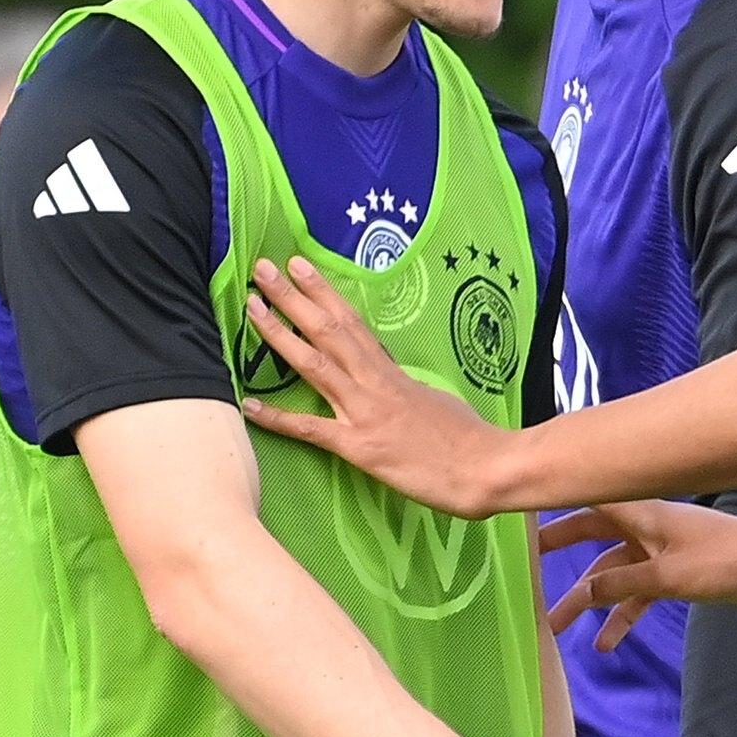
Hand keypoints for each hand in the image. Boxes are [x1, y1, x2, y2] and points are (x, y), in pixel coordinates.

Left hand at [237, 257, 511, 516]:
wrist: (487, 469)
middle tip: (263, 268)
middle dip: (292, 297)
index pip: (351, 322)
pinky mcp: (360, 447)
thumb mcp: (436, 399)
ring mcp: (365, 412)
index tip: (298, 267)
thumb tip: (393, 382)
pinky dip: (278, 417)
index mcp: (392, 372)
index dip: (322, 293)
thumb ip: (406, 388)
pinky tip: (249, 405)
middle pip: (327, 330)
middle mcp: (374, 383)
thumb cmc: (470, 439)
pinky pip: (311, 429)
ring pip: (314, 363)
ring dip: (279, 334)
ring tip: (252, 306)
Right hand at [541, 502, 736, 649]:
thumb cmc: (727, 561)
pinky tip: (607, 643)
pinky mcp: (678, 572)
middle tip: (524, 568)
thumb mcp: (667, 577)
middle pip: (593, 537)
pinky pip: (639, 592)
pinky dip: (623, 614)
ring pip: (614, 572)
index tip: (524, 509)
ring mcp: (662, 549)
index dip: (556, 501)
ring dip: (590, 599)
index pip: (589, 498)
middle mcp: (648, 526)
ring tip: (559, 629)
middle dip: (561, 556)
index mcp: (644, 512)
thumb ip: (621, 584)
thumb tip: (581, 590)